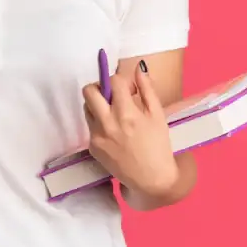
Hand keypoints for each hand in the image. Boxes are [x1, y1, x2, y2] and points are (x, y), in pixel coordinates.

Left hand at [82, 62, 179, 198]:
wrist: (152, 179)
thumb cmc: (158, 146)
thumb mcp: (158, 115)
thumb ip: (147, 89)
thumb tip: (139, 67)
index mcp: (126, 113)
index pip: (113, 81)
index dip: (121, 81)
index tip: (130, 90)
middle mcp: (107, 123)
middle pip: (89, 91)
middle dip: (101, 87)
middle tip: (113, 95)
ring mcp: (97, 136)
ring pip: (87, 107)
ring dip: (98, 104)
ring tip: (114, 114)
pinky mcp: (92, 147)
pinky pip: (90, 125)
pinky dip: (100, 123)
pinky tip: (114, 133)